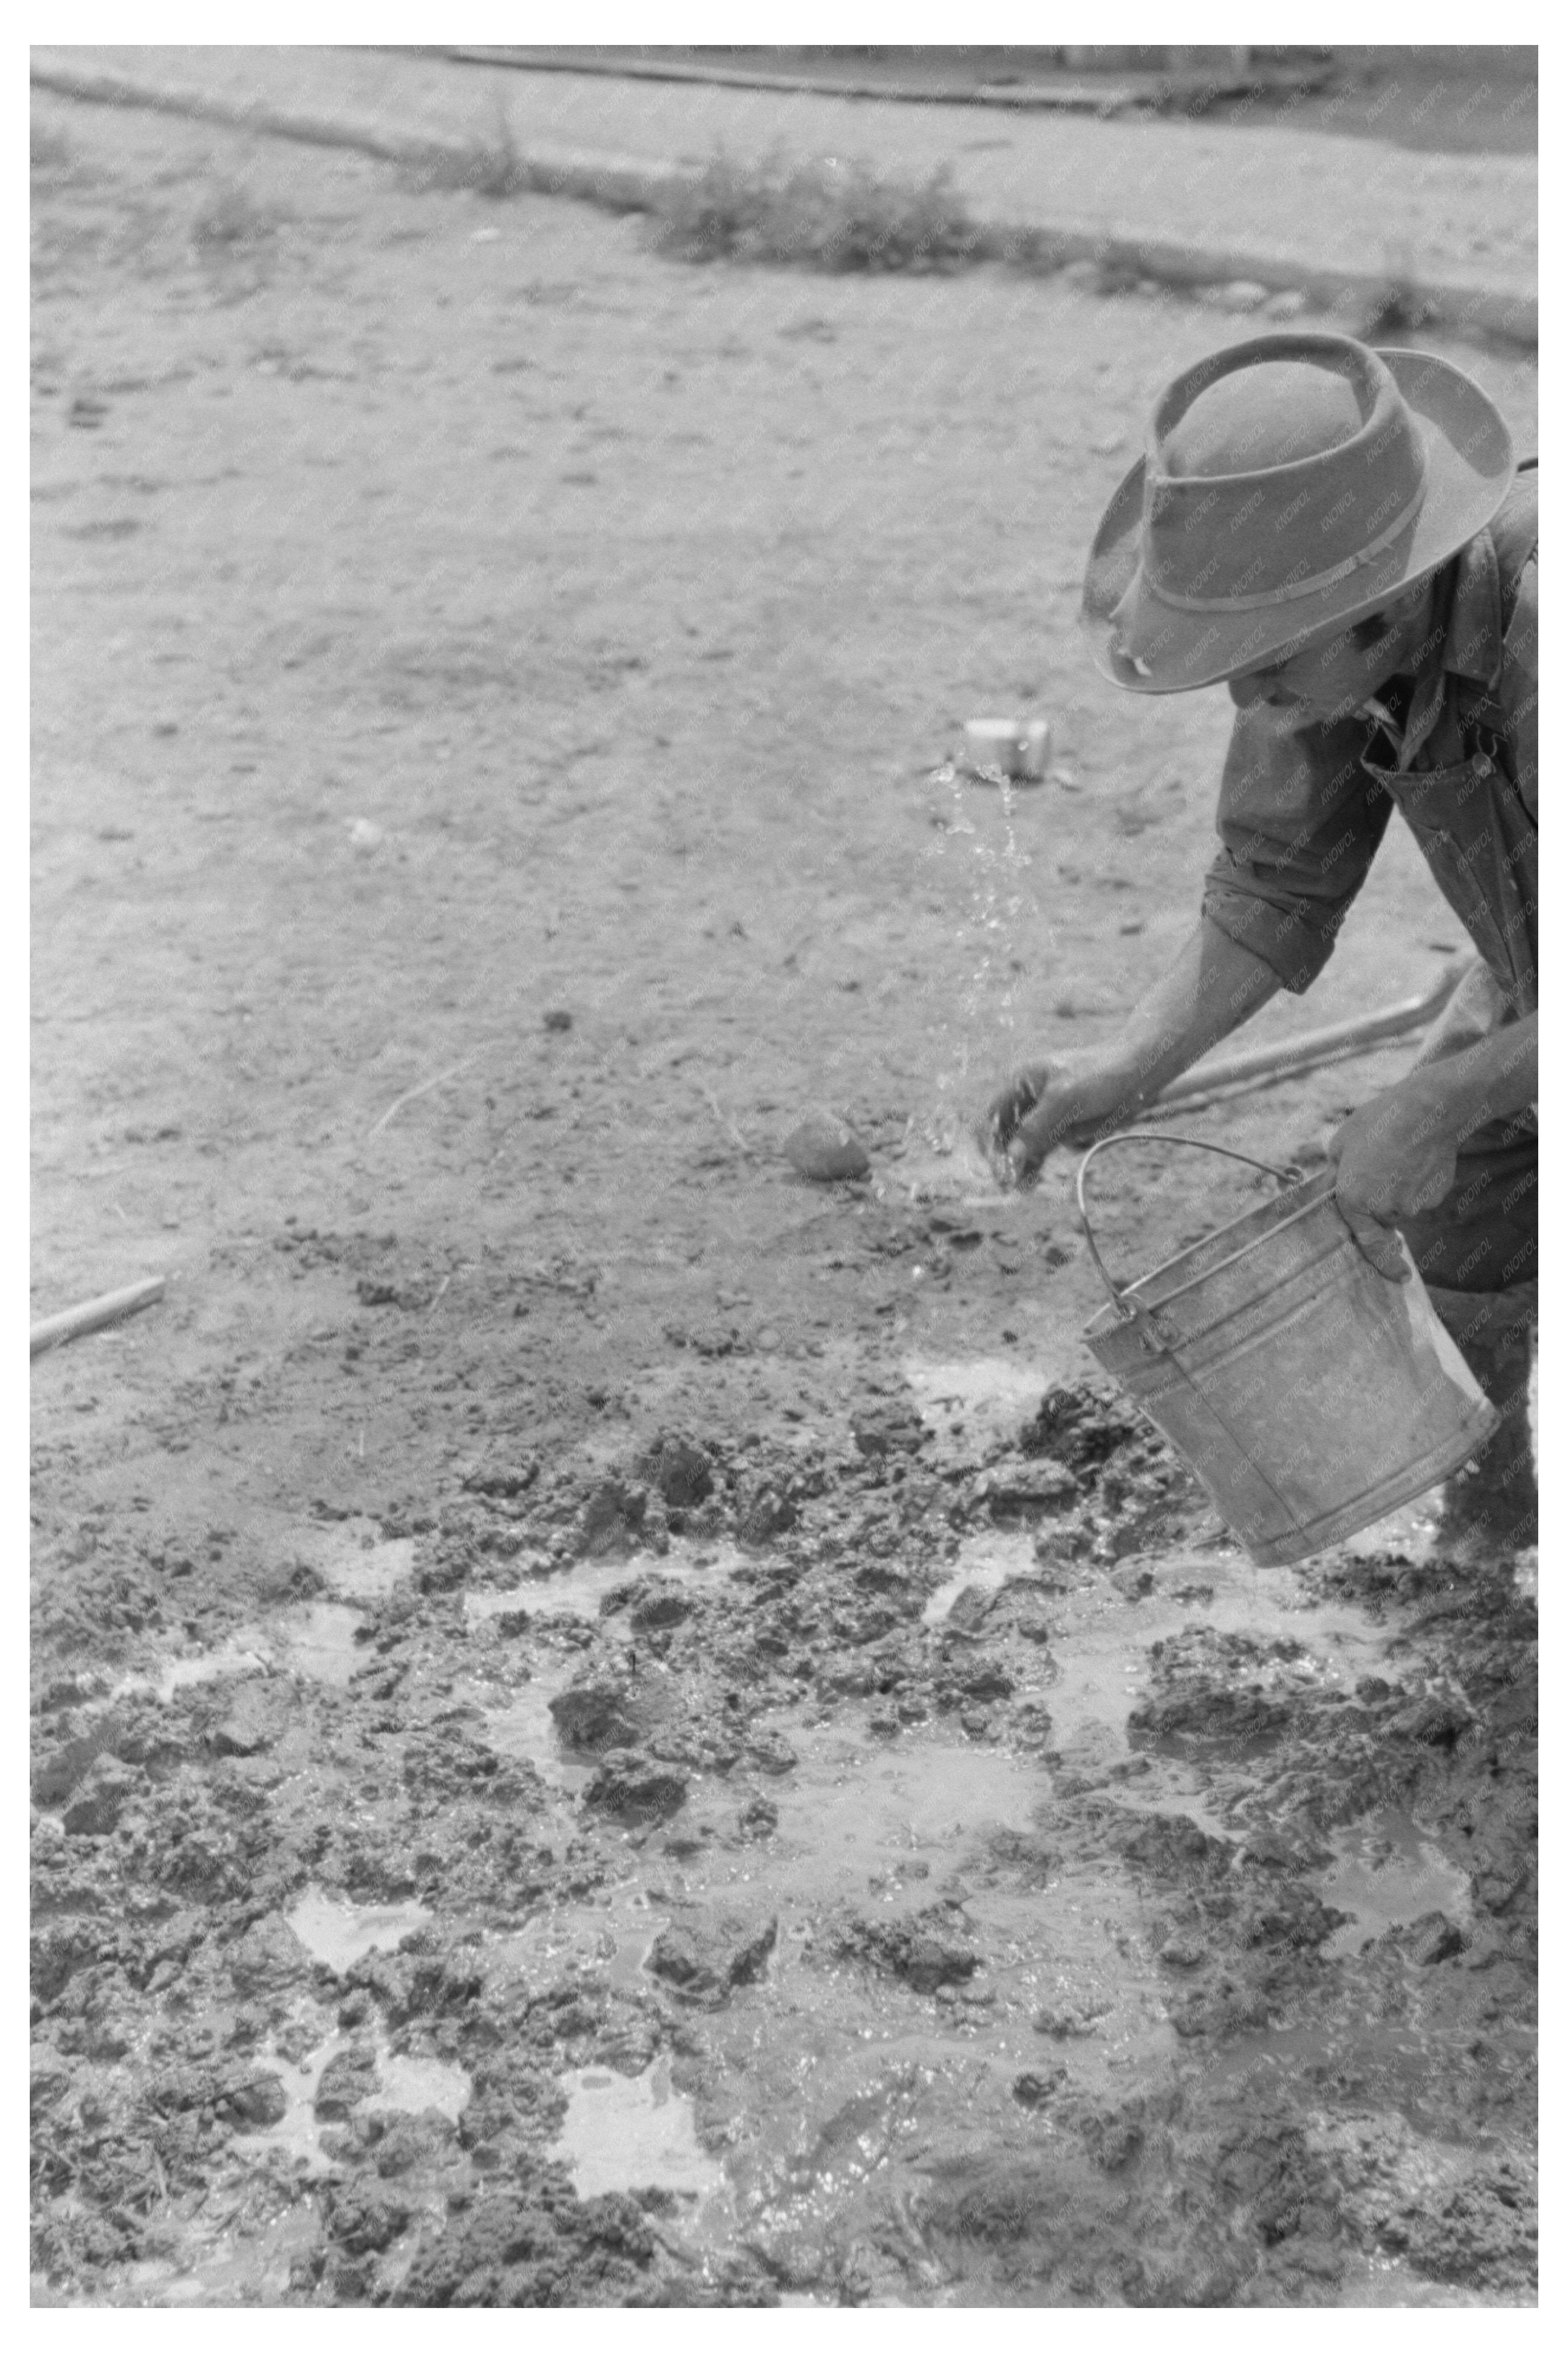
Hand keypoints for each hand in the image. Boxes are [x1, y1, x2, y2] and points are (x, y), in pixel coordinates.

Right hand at [980, 1049, 1141, 1185]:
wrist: (1140, 1072)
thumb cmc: (1101, 1075)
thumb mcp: (1065, 1099)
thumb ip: (1036, 1128)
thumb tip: (1011, 1156)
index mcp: (1021, 1082)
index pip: (990, 1118)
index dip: (989, 1144)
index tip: (999, 1168)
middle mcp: (1029, 1099)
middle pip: (1005, 1135)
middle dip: (1006, 1159)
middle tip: (1010, 1185)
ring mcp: (1046, 1114)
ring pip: (1024, 1146)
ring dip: (1022, 1165)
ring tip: (1023, 1187)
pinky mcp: (1063, 1125)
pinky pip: (1044, 1149)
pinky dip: (1038, 1163)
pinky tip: (1033, 1179)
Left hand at [1326, 1083, 1460, 1281]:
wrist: (1427, 1110)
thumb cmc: (1378, 1123)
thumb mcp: (1341, 1144)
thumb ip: (1335, 1174)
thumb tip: (1331, 1188)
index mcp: (1353, 1199)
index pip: (1366, 1242)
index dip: (1383, 1263)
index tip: (1398, 1277)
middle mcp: (1384, 1209)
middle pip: (1384, 1218)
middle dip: (1382, 1202)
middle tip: (1386, 1167)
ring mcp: (1414, 1204)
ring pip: (1405, 1206)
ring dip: (1401, 1190)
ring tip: (1400, 1156)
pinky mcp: (1436, 1195)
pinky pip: (1424, 1195)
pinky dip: (1421, 1183)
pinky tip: (1419, 1158)